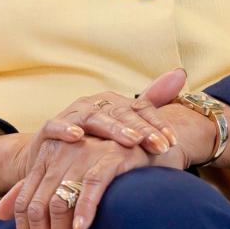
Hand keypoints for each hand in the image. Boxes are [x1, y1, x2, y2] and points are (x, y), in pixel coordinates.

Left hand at [0, 132, 185, 228]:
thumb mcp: (65, 174)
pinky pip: (92, 184)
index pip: (25, 205)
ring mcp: (83, 156)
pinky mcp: (110, 157)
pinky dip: (85, 208)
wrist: (144, 139)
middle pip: (39, 208)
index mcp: (46, 162)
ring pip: (60, 202)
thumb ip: (34, 191)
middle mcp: (60, 157)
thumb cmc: (103, 163)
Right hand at [15, 68, 188, 174]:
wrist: (53, 155)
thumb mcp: (123, 124)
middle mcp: (94, 104)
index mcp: (114, 104)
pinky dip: (64, 130)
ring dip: (112, 129)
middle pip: (121, 114)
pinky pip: (55, 127)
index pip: (141, 108)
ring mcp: (71, 115)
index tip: (173, 142)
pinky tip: (76, 137)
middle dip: (142, 131)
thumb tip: (180, 73)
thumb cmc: (95, 142)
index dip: (157, 124)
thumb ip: (151, 100)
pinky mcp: (48, 129)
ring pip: (93, 119)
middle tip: (160, 146)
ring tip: (130, 140)